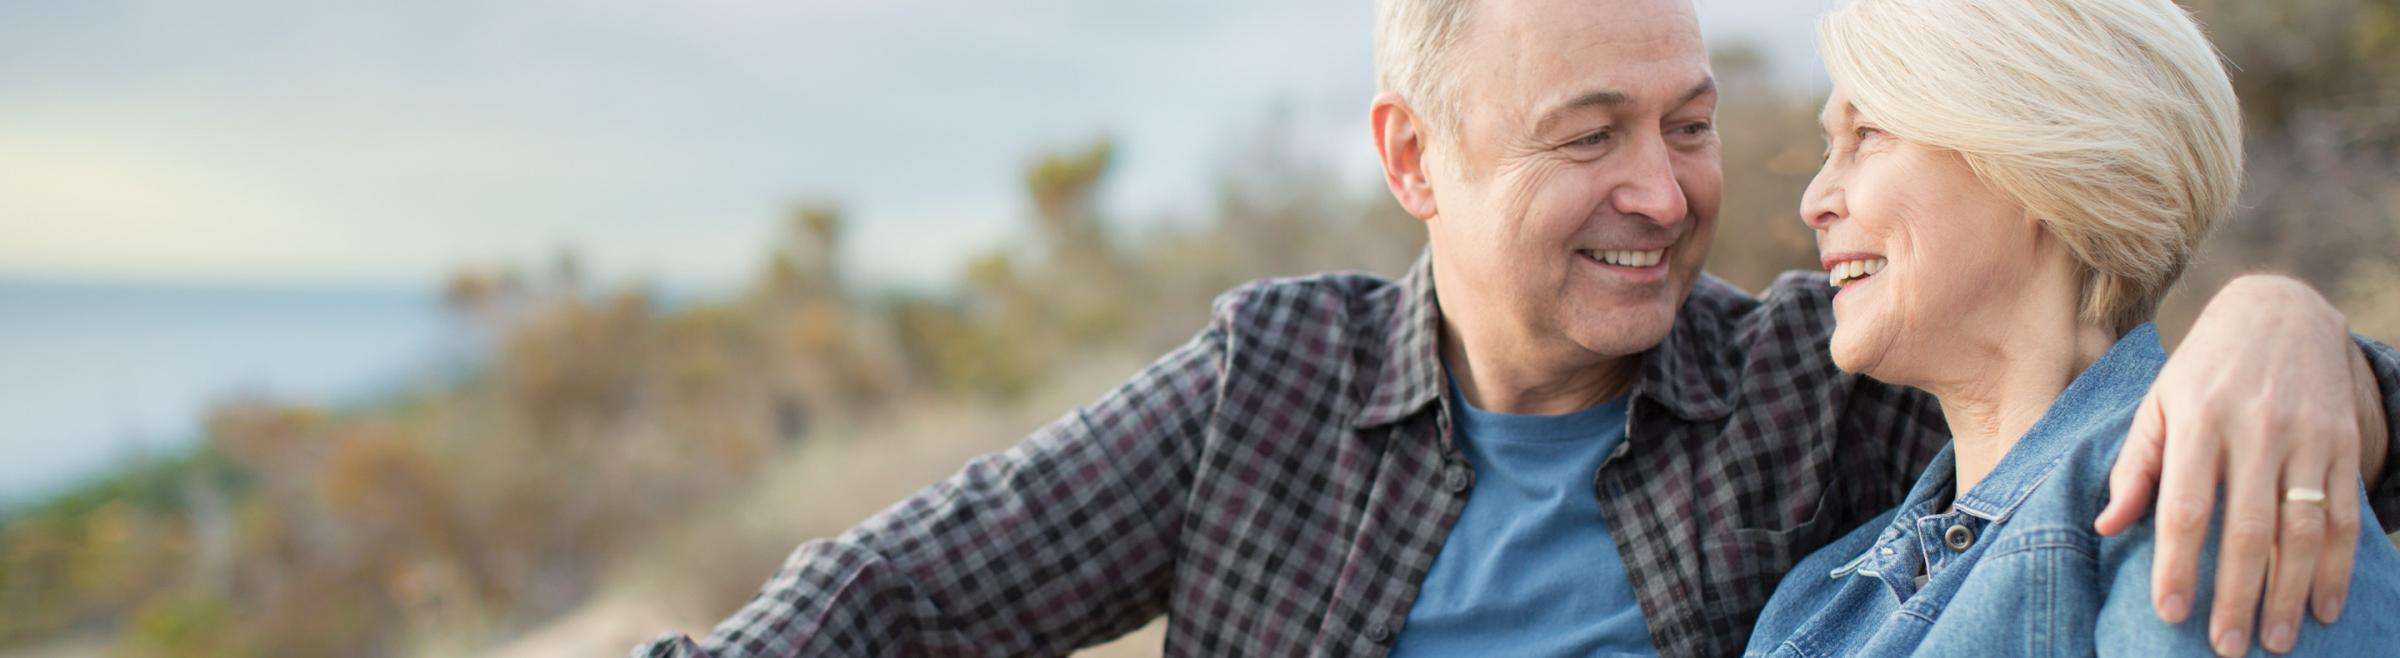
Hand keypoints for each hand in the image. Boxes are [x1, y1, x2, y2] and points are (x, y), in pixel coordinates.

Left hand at [2094, 275, 2368, 655]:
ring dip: (2290, 593)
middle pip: (2247, 529)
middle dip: (2236, 595)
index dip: (2177, 564)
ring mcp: (2306, 438)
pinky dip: (2336, 566)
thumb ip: (2135, 466)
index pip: (2185, 507)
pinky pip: (2343, 515)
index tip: (2170, 612)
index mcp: (2198, 420)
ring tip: (2274, 640)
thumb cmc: (2204, 369)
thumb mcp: (2158, 403)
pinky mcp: (2343, 444)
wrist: (2282, 311)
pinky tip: (2323, 606)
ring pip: (2301, 529)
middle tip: (2226, 647)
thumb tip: (2108, 528)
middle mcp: (2255, 430)